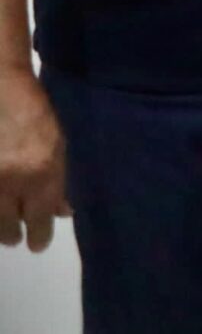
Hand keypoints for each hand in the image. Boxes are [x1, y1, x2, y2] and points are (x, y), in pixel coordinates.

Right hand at [0, 69, 68, 253]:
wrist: (2, 89)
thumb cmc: (36, 115)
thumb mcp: (59, 146)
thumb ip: (59, 181)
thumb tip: (62, 212)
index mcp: (42, 173)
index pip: (41, 222)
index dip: (39, 238)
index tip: (37, 244)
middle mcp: (13, 181)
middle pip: (9, 230)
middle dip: (14, 234)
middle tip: (17, 234)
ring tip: (4, 226)